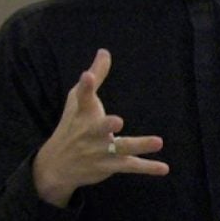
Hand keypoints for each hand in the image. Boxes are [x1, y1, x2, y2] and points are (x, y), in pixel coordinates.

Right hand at [32, 49, 168, 207]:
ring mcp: (100, 150)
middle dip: (107, 125)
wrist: (55, 166)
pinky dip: (147, 167)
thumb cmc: (71, 125)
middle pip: (99, 128)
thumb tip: (104, 51)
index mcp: (83, 114)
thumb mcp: (79, 101)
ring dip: (139, 145)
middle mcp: (90, 132)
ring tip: (159, 141)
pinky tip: (164, 168)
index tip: (87, 76)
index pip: (82, 97)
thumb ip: (96, 76)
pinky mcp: (109, 165)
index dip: (86, 86)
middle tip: (118, 121)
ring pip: (121, 147)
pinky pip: (130, 166)